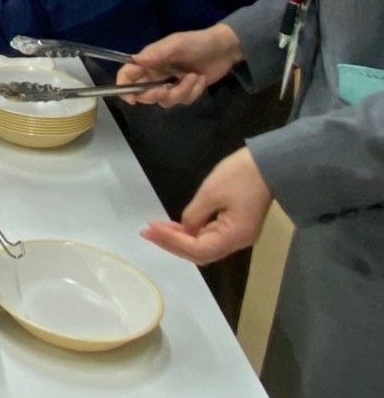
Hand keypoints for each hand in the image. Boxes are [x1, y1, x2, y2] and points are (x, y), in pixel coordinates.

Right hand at [117, 24, 242, 106]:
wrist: (223, 48)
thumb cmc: (196, 42)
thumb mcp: (176, 43)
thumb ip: (156, 53)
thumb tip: (135, 60)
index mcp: (149, 62)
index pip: (128, 75)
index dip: (124, 88)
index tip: (131, 99)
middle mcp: (156, 75)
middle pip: (143, 94)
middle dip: (154, 95)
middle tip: (166, 89)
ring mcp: (171, 85)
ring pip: (165, 101)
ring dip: (181, 92)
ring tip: (195, 77)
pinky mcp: (186, 92)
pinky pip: (183, 101)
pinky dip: (194, 92)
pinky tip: (201, 80)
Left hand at [140, 148, 271, 264]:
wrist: (270, 164)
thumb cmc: (240, 176)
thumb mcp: (211, 192)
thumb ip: (194, 214)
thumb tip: (184, 229)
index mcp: (234, 236)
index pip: (198, 249)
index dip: (172, 241)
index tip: (151, 228)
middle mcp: (238, 242)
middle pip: (201, 254)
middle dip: (172, 244)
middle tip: (147, 232)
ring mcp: (238, 235)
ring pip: (204, 247)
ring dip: (180, 240)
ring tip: (156, 230)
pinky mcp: (237, 226)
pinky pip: (210, 237)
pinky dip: (191, 234)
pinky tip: (175, 226)